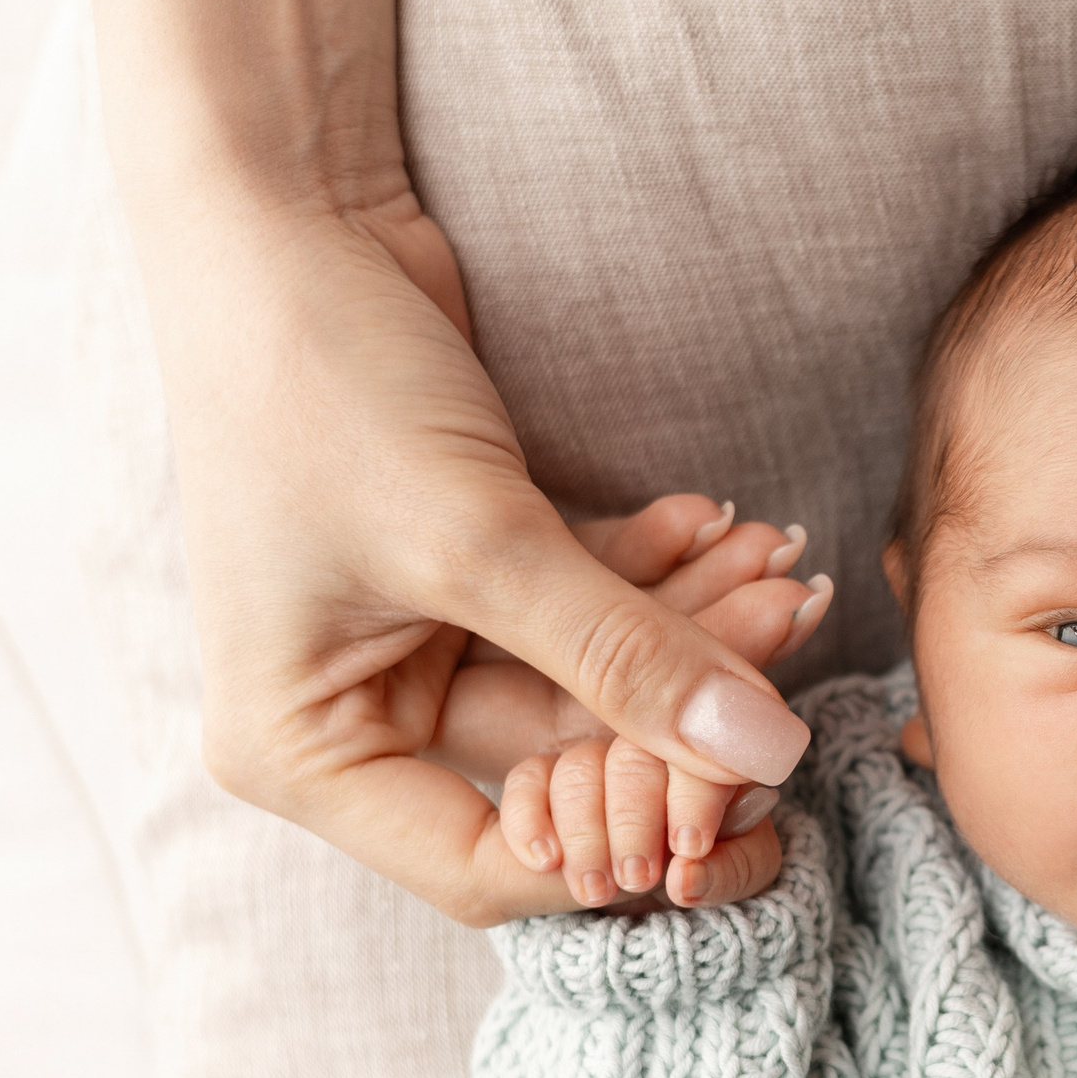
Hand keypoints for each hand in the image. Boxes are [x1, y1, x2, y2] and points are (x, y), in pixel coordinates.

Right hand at [93, 0, 822, 928]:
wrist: (283, 212)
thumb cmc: (321, 379)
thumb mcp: (479, 538)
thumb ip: (626, 657)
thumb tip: (766, 756)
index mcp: (302, 752)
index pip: (489, 865)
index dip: (622, 844)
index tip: (749, 810)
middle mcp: (353, 714)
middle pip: (559, 758)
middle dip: (681, 701)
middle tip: (792, 631)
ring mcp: (414, 640)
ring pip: (589, 677)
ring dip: (690, 625)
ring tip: (783, 567)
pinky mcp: (469, 568)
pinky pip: (584, 604)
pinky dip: (656, 570)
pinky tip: (728, 525)